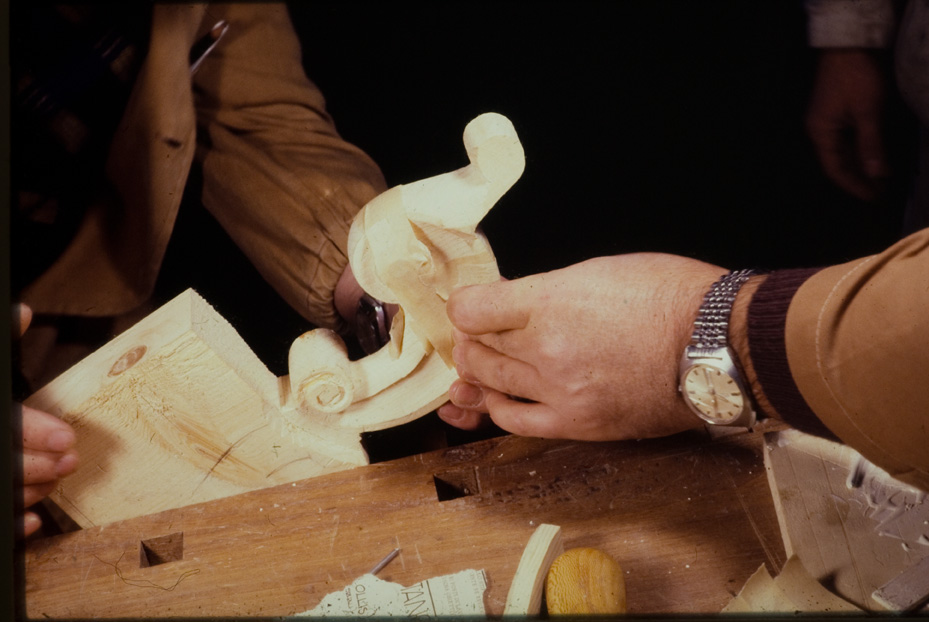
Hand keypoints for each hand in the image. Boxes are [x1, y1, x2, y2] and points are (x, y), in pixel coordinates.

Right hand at [12, 304, 78, 536]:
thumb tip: (24, 312)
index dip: (35, 432)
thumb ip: (2, 343)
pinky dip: (14, 524)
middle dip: (40, 464)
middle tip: (71, 461)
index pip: (6, 425)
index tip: (66, 439)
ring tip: (58, 479)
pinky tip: (34, 520)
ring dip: (32, 488)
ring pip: (2, 490)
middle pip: (3, 463)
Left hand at [436, 254, 722, 439]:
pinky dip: (497, 408)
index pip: (471, 309)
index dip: (466, 305)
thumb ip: (546, 289)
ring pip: (491, 382)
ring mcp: (560, 390)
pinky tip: (497, 398)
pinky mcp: (577, 424)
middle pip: (476, 346)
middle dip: (471, 336)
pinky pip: (515, 421)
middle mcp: (546, 347)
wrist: (719, 344)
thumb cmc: (671, 297)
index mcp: (550, 300)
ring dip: (479, 370)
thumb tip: (512, 301)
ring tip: (485, 361)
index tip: (474, 305)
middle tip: (480, 331)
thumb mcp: (600, 270)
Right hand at [806, 49, 889, 201]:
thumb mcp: (868, 112)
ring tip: (879, 179)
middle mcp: (819, 130)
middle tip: (879, 192)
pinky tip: (872, 157)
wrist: (848, 46)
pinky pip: (846, 140)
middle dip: (858, 178)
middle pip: (837, 163)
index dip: (854, 185)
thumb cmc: (855, 78)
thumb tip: (877, 175)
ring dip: (860, 166)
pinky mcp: (836, 113)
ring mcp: (826, 121)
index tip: (872, 197)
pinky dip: (859, 151)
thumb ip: (871, 145)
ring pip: (842, 152)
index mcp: (821, 133)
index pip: (835, 169)